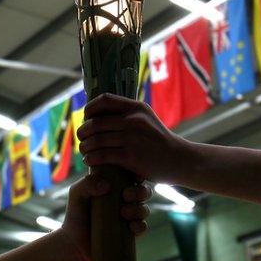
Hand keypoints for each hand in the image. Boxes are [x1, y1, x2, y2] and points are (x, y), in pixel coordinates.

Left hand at [59, 174, 152, 260]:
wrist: (75, 242)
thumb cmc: (76, 214)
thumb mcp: (77, 194)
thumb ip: (87, 184)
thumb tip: (106, 185)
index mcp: (116, 186)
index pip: (133, 176)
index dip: (138, 174)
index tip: (134, 177)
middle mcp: (126, 201)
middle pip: (143, 192)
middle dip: (140, 191)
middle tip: (126, 195)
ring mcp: (130, 217)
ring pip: (144, 209)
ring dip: (139, 209)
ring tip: (123, 212)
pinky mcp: (130, 234)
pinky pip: (142, 228)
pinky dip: (140, 226)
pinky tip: (132, 226)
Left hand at [78, 94, 193, 184]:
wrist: (180, 159)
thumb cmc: (159, 141)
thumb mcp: (147, 119)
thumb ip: (128, 114)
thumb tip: (100, 113)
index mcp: (136, 108)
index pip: (104, 100)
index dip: (90, 109)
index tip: (87, 119)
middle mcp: (134, 120)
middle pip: (96, 123)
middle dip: (83, 132)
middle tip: (81, 139)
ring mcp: (132, 138)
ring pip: (96, 140)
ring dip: (85, 147)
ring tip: (84, 151)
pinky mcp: (131, 157)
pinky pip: (102, 155)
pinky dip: (91, 158)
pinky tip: (90, 161)